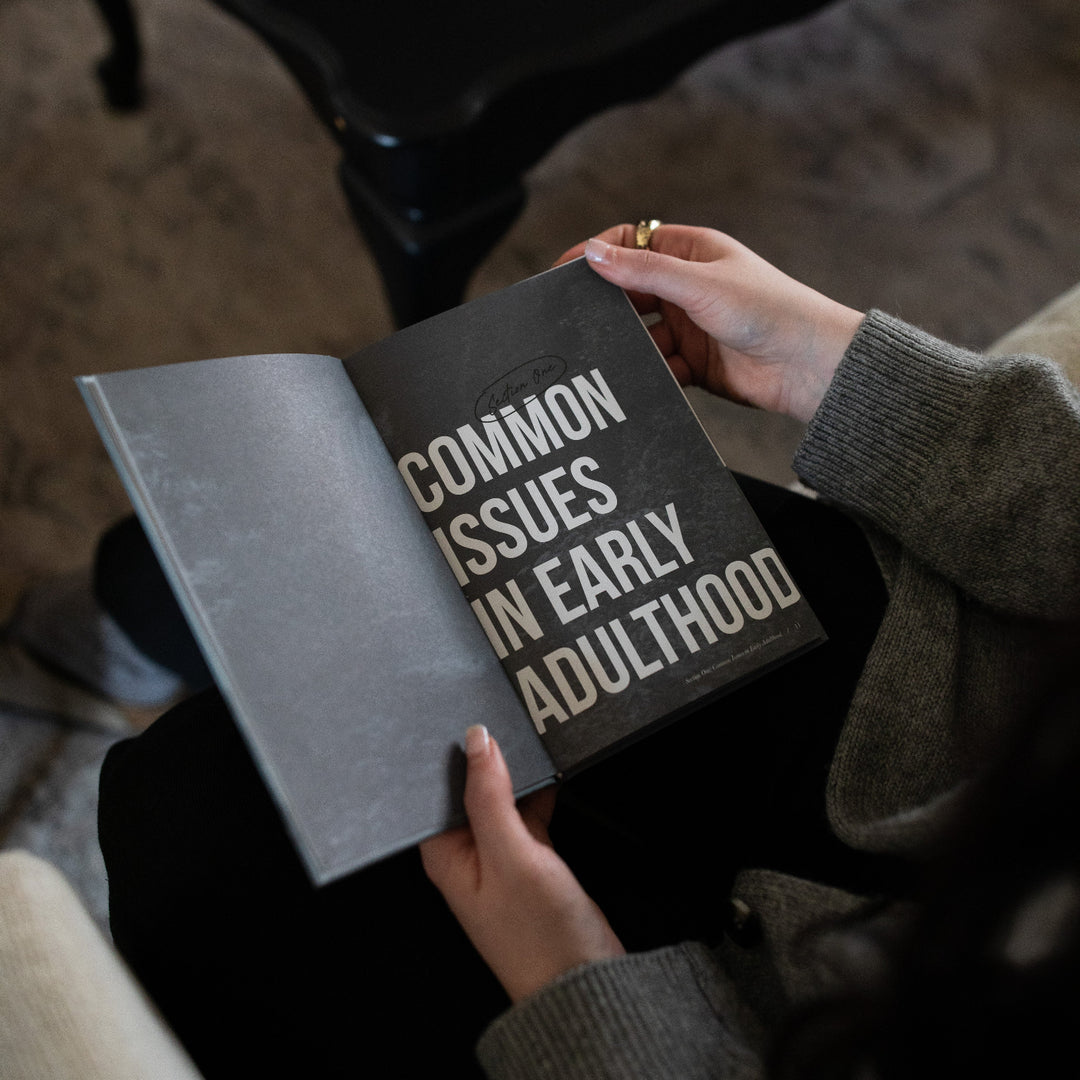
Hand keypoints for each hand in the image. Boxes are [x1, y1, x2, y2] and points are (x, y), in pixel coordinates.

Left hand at [420, 725, 624, 1002]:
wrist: (585, 983)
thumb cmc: (539, 934)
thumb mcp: (512, 854)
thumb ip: (490, 795)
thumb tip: (477, 740)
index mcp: (445, 855)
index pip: (432, 792)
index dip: (441, 755)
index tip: (453, 713)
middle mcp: (466, 854)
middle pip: (466, 791)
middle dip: (481, 756)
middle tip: (496, 711)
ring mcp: (500, 857)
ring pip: (500, 798)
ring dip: (511, 772)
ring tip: (524, 730)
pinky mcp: (532, 860)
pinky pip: (527, 813)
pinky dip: (537, 792)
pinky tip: (550, 770)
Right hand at [556, 224, 864, 422]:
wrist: (810, 366)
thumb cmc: (771, 310)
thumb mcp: (700, 285)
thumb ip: (645, 272)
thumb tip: (594, 254)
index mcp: (691, 253)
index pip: (631, 244)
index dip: (597, 255)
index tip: (564, 273)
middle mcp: (687, 288)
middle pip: (629, 292)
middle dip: (605, 306)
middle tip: (573, 320)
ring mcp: (689, 327)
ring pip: (640, 335)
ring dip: (627, 346)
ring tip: (608, 356)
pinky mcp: (694, 364)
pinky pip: (657, 367)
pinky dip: (647, 374)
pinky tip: (639, 380)